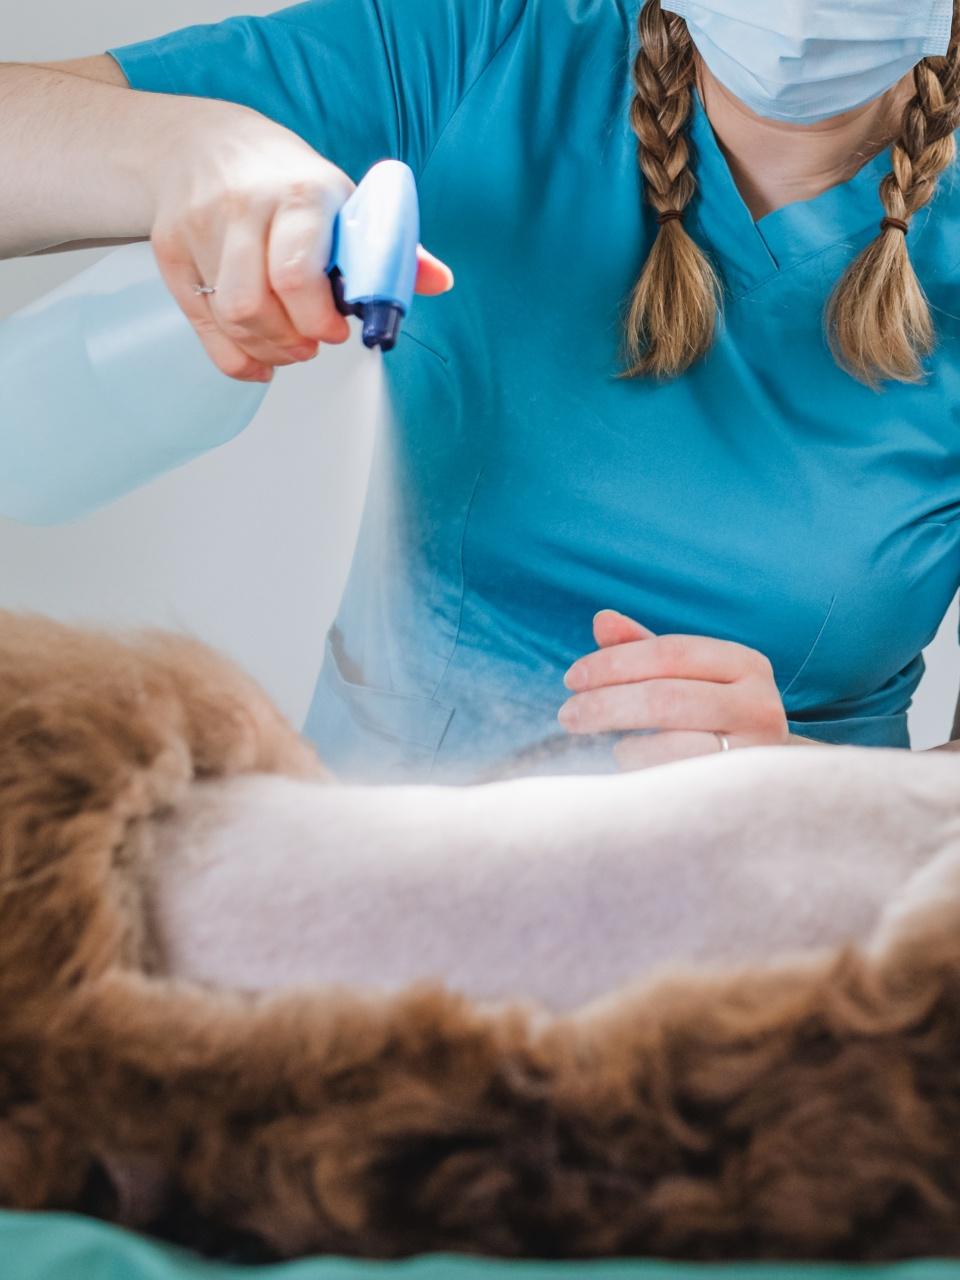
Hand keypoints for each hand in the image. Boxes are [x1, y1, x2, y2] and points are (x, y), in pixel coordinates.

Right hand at [147, 99, 452, 380]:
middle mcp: (243, 208)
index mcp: (299, 194)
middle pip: (255, 305)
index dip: (318, 318)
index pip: (296, 273)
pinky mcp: (171, 251)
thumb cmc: (285, 180)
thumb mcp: (342, 199)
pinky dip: (234, 355)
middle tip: (313, 343)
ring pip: (229, 318)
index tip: (337, 330)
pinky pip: (201, 324)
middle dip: (292, 341)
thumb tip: (439, 281)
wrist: (202, 143)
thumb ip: (391, 247)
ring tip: (289, 346)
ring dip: (266, 349)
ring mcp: (199, 229)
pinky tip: (258, 355)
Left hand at [558, 610, 788, 770]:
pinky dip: (641, 771)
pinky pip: (673, 782)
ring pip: (670, 745)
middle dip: (606, 704)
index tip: (572, 678)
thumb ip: (644, 650)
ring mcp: (752, 752)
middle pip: (665, 697)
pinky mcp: (736, 791)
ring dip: (622, 744)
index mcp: (744, 663)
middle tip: (568, 715)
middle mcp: (758, 704)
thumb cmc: (712, 717)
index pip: (670, 652)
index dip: (615, 662)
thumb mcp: (686, 677)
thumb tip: (602, 620)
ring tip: (602, 743)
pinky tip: (627, 766)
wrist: (766, 780)